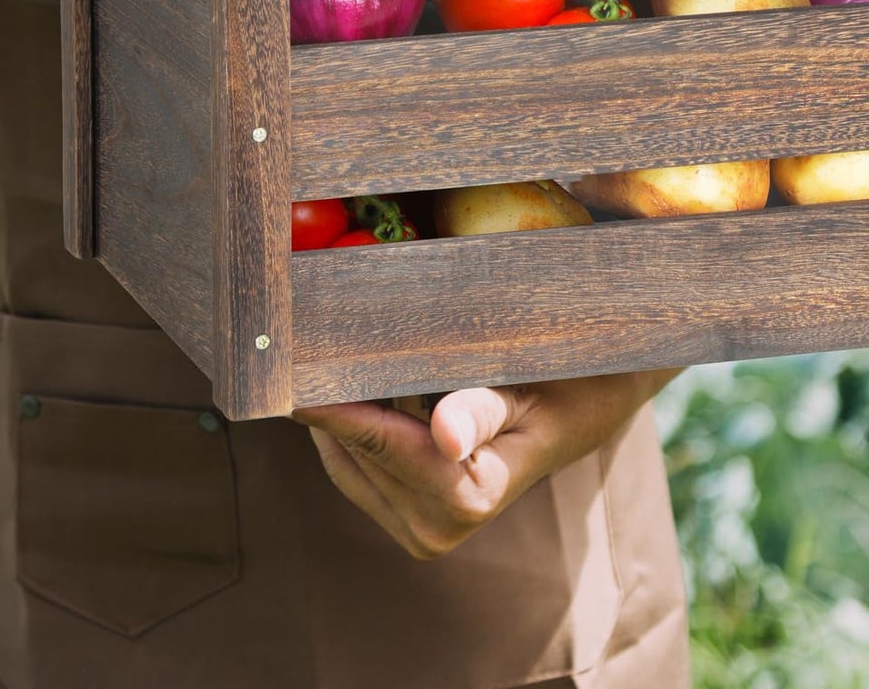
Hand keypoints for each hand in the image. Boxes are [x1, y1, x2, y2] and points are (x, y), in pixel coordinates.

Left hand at [294, 367, 678, 559]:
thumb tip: (446, 436)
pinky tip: (355, 383)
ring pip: (345, 459)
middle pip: (351, 448)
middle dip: (327, 395)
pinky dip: (349, 427)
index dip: (325, 399)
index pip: (373, 437)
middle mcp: (437, 528)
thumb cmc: (561, 384)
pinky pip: (354, 468)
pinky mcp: (409, 522)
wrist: (585, 411)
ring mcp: (420, 532)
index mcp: (467, 496)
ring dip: (335, 410)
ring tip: (325, 351)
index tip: (283, 361)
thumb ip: (481, 411)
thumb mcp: (526, 389)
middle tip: (296, 336)